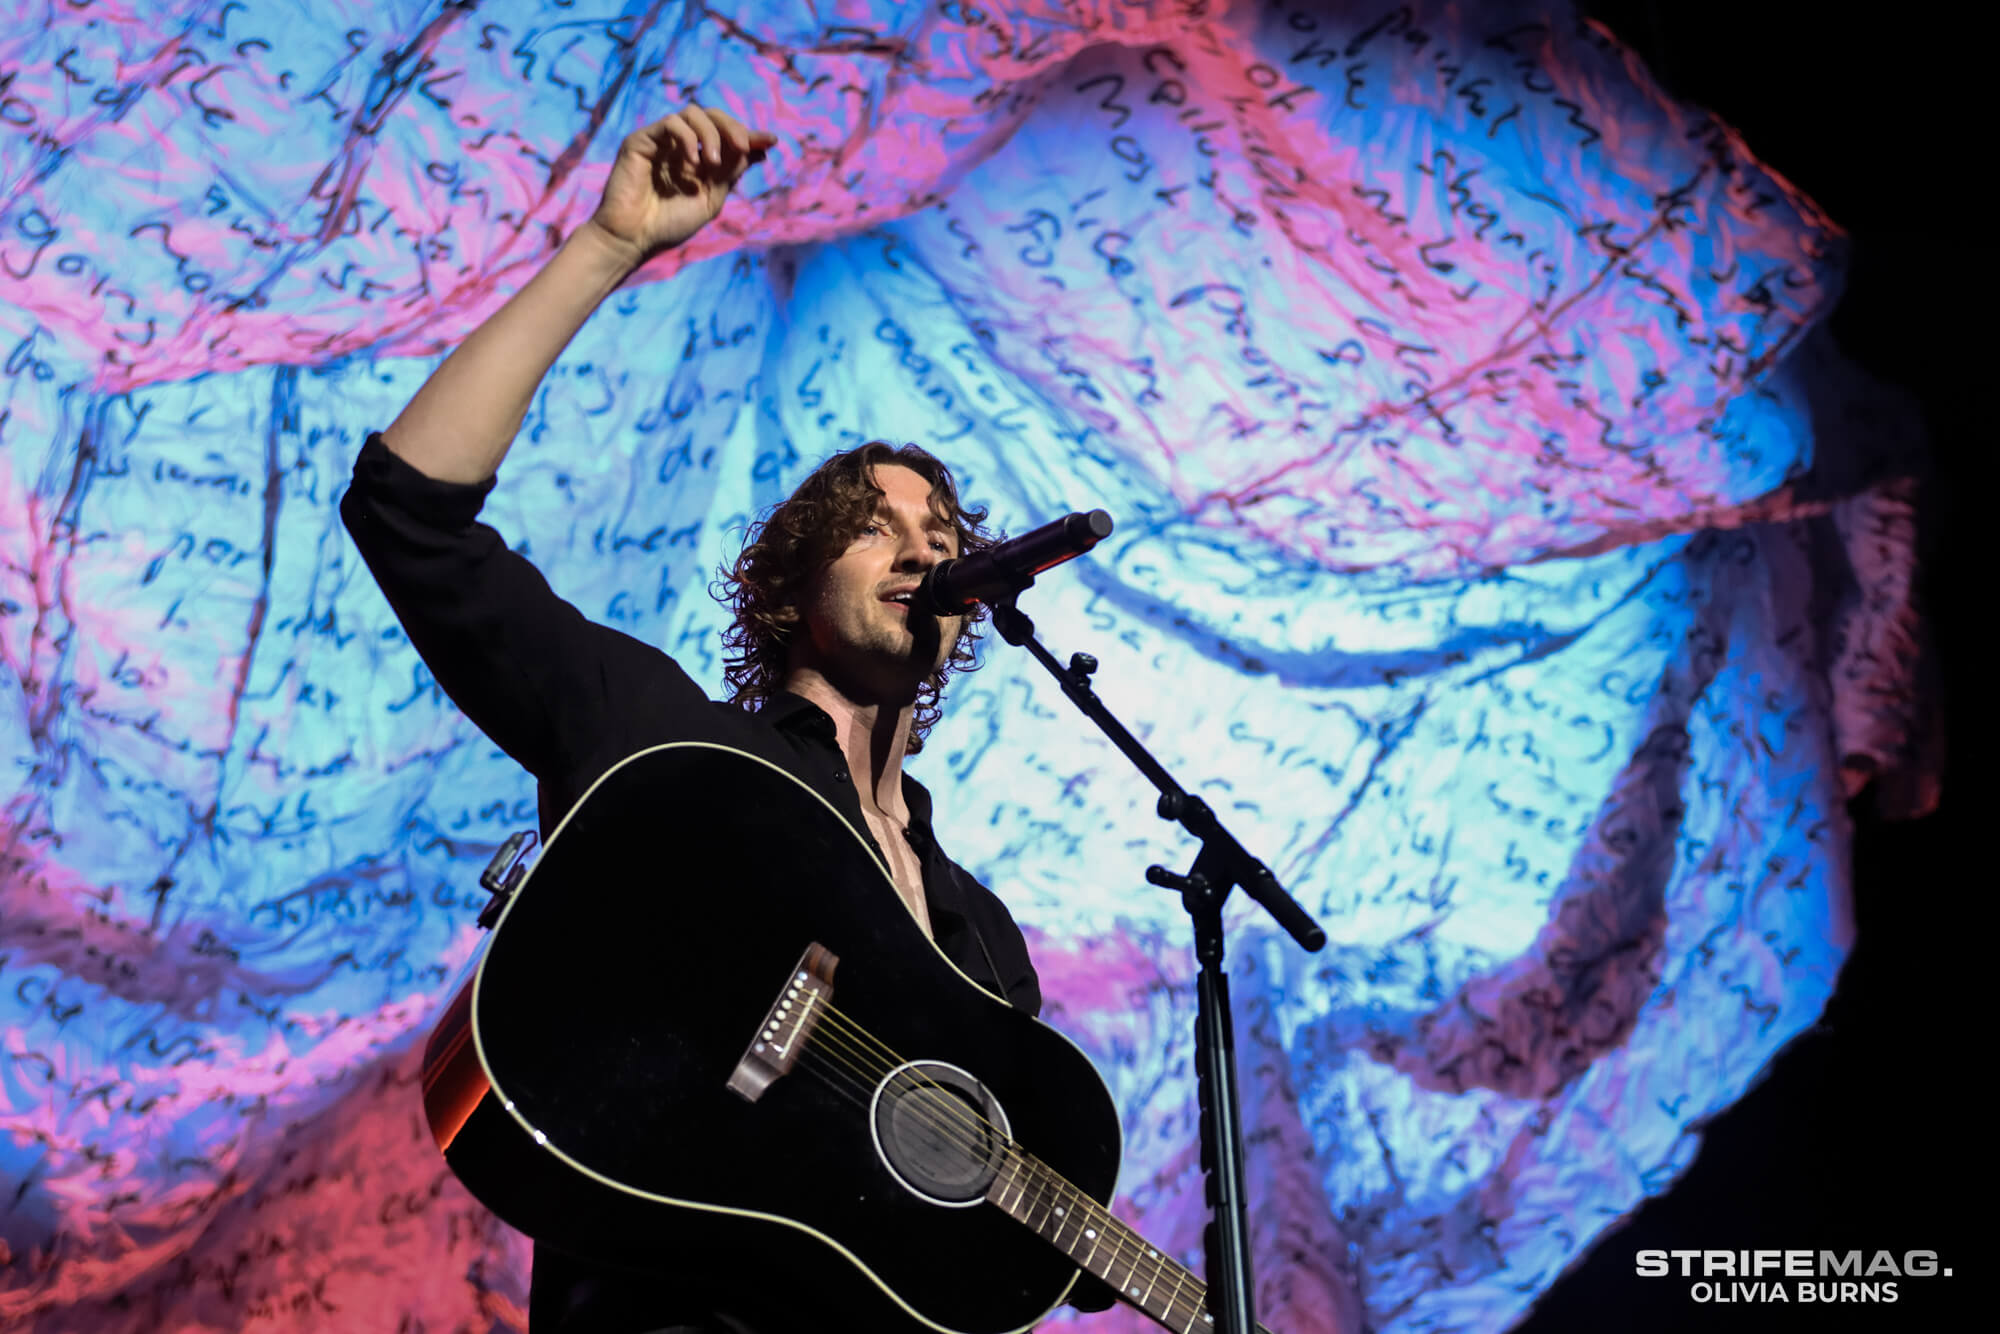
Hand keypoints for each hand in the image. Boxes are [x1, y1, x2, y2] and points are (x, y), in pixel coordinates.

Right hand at [587, 105, 775, 267]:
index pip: (726, 135)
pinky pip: (670, 123)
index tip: (771, 141)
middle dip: (733, 128)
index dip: (748, 134)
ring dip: (711, 133)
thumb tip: (760, 150)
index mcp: (699, 159)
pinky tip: (693, 161)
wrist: (634, 239)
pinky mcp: (642, 140)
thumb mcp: (710, 199)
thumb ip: (731, 172)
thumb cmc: (669, 225)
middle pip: (712, 116)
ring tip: (714, 162)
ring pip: (692, 113)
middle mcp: (681, 145)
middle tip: (744, 147)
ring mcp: (661, 141)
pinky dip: (688, 138)